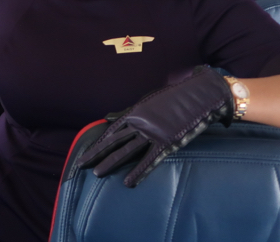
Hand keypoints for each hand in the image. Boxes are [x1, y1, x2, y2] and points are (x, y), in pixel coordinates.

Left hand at [77, 67, 233, 186]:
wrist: (199, 96)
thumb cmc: (174, 99)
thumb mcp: (146, 103)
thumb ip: (126, 113)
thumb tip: (106, 118)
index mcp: (134, 114)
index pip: (110, 132)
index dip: (97, 144)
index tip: (85, 154)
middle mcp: (139, 123)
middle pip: (113, 141)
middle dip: (96, 154)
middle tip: (81, 165)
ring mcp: (152, 133)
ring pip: (127, 151)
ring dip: (111, 163)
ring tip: (97, 174)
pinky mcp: (167, 142)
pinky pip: (150, 159)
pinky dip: (139, 172)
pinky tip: (129, 182)